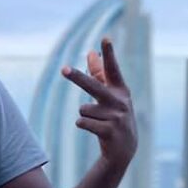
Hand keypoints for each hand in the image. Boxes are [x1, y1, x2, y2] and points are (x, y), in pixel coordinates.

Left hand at [61, 37, 137, 171]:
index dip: (108, 54)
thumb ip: (99, 74)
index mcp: (120, 90)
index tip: (105, 38)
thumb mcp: (110, 95)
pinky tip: (95, 129)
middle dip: (77, 78)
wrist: (124, 149)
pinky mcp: (109, 131)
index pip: (112, 69)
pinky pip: (82, 122)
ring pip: (83, 109)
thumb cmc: (114, 116)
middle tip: (63, 69)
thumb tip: (90, 52)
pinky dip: (83, 124)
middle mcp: (120, 101)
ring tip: (98, 122)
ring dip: (85, 115)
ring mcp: (116, 117)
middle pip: (93, 86)